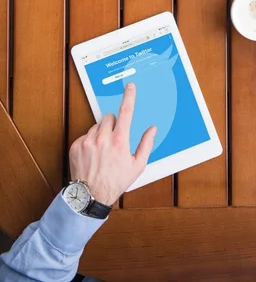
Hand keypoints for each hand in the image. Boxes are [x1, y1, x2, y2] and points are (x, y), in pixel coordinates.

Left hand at [69, 83, 156, 204]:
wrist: (90, 196)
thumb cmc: (116, 181)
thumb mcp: (137, 166)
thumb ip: (146, 144)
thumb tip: (152, 129)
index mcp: (120, 141)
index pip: (126, 112)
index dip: (129, 97)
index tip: (130, 86)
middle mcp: (103, 138)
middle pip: (109, 117)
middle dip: (113, 124)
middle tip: (114, 139)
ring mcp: (88, 141)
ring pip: (96, 125)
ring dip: (101, 133)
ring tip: (102, 150)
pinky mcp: (76, 145)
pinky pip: (85, 134)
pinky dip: (89, 141)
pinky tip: (92, 154)